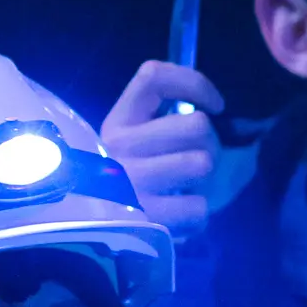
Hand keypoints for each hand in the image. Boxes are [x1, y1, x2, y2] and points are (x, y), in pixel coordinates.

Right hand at [99, 61, 224, 240]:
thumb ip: (161, 118)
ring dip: (202, 180)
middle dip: (210, 143)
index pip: (154, 77)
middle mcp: (118, 146)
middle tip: (195, 159)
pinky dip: (195, 214)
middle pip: (197, 125)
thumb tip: (208, 102)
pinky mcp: (144, 219)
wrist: (91, 230)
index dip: (195, 84)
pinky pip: (198, 207)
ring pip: (202, 163)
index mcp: (118, 121)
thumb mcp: (132, 141)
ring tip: (182, 187)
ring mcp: (130, 183)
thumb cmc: (126, 178)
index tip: (215, 105)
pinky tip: (176, 214)